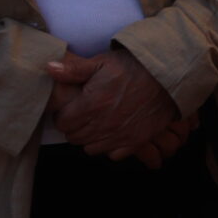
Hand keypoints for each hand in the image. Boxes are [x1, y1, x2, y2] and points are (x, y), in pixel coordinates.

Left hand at [48, 47, 186, 164]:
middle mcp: (103, 124)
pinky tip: (114, 133)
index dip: (64, 114)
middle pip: (74, 137)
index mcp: (91, 105)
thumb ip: (74, 70)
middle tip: (84, 115)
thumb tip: (48, 68)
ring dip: (91, 138)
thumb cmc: (134, 66)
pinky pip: (114, 155)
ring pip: (91, 148)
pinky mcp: (136, 141)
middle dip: (75, 127)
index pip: (62, 122)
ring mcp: (120, 135)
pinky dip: (111, 147)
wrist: (169, 76)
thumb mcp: (102, 62)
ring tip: (98, 124)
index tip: (71, 108)